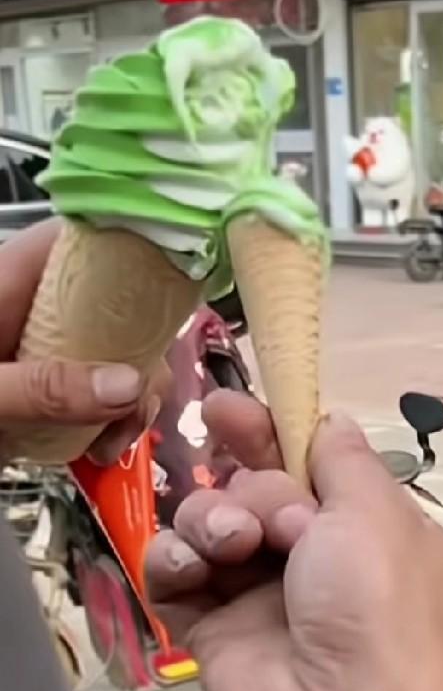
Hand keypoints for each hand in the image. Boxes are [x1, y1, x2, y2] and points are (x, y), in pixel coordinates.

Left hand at [0, 221, 167, 465]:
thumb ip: (45, 387)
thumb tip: (127, 383)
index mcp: (11, 277)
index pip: (95, 239)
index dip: (145, 257)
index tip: (179, 298)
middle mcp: (33, 305)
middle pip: (119, 306)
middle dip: (140, 360)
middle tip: (132, 413)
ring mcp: (38, 346)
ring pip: (113, 356)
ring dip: (127, 402)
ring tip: (109, 446)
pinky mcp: (37, 387)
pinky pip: (92, 393)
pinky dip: (106, 422)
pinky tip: (97, 451)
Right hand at [146, 396, 442, 690]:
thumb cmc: (379, 609)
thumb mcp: (377, 515)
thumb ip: (345, 460)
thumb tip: (329, 423)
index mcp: (377, 537)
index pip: (317, 469)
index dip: (275, 434)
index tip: (233, 408)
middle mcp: (323, 566)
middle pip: (258, 489)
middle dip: (245, 473)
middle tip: (225, 444)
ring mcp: (264, 600)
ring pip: (212, 524)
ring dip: (213, 517)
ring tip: (235, 545)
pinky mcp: (215, 632)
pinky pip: (176, 575)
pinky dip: (174, 560)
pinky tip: (191, 566)